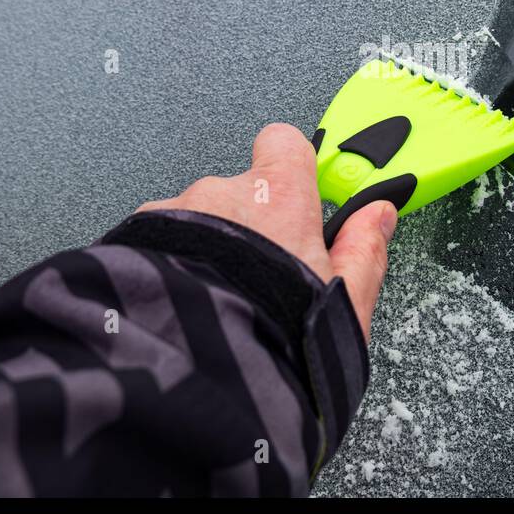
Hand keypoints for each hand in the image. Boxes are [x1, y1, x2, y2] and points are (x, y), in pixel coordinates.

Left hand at [135, 123, 395, 340]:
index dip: (292, 166)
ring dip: (204, 251)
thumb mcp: (343, 304)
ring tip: (218, 302)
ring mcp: (172, 215)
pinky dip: (169, 268)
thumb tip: (378, 217)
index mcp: (278, 195)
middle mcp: (222, 192)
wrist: (191, 370)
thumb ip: (362, 251)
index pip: (285, 144)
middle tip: (261, 276)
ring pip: (194, 221)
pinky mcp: (134, 243)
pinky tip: (186, 307)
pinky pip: (156, 247)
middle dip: (248, 227)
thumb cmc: (270, 337)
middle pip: (239, 192)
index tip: (302, 192)